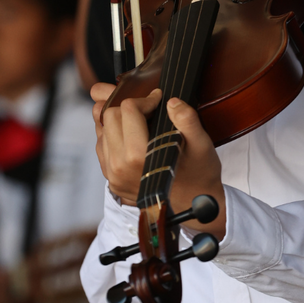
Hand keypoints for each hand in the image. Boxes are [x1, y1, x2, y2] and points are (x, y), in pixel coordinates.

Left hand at [90, 84, 225, 239]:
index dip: (145, 99)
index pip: (127, 110)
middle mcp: (119, 167)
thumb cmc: (198, 175)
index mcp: (138, 157)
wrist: (193, 204)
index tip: (158, 100)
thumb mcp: (201, 144)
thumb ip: (187, 120)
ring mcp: (112, 175)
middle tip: (149, 108)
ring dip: (118, 120)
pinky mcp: (111, 179)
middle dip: (129, 106)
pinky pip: (102, 147)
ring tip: (140, 119)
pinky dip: (113, 134)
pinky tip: (131, 134)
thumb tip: (172, 102)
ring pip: (102, 130)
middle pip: (110, 116)